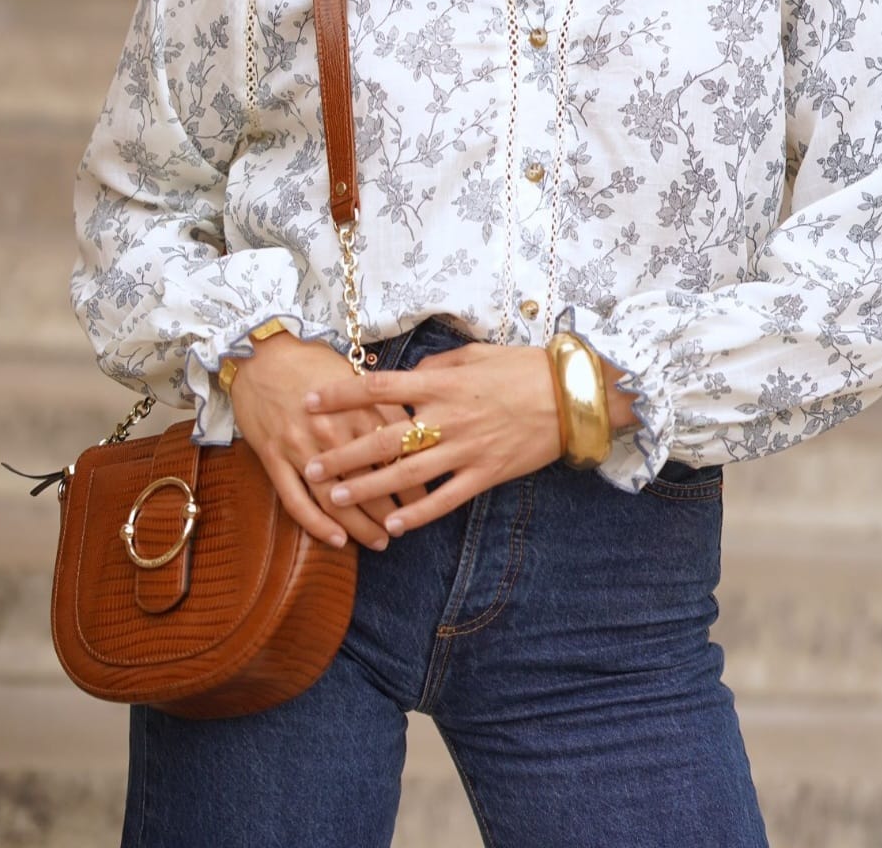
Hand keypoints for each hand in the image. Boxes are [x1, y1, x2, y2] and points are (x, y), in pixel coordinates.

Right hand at [229, 334, 431, 551]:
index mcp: (359, 409)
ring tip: (379, 541)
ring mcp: (302, 447)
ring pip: (337, 498)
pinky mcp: (275, 458)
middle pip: (371, 482)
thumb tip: (414, 427)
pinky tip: (336, 539)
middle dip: (392, 511)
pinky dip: (317, 524)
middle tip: (405, 528)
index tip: (426, 499)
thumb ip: (381, 404)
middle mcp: (334, 431)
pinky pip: (297, 500)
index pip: (396, 454)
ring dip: (361, 526)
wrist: (260, 352)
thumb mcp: (353, 375)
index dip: (414, 480)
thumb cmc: (310, 361)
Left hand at [300, 342, 563, 537]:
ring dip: (369, 488)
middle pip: (383, 438)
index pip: (379, 388)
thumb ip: (438, 363)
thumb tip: (410, 370)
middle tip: (310, 467)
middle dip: (343, 454)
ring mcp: (466, 449)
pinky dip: (418, 515)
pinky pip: (445, 499)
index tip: (310, 401)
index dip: (340, 395)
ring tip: (337, 498)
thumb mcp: (476, 354)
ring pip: (407, 474)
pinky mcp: (485, 474)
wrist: (571, 396)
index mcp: (441, 383)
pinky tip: (394, 527)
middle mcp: (447, 417)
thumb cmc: (523, 368)